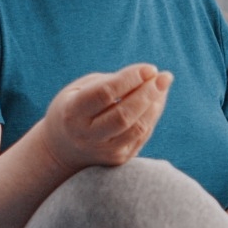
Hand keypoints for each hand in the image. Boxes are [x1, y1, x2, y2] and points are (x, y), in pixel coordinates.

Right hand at [40, 63, 172, 170]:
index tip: (150, 69)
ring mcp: (103, 151)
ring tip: (163, 86)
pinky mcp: (118, 159)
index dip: (130, 79)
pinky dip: (152, 116)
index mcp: (72, 112)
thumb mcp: (81, 89)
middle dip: (148, 93)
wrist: (62, 147)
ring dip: (155, 105)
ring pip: (137, 128)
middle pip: (124, 115)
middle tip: (165, 77)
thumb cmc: (75, 107)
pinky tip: (157, 100)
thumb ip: (111, 82)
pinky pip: (142, 135)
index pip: (105, 94)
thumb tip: (149, 77)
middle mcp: (86, 136)